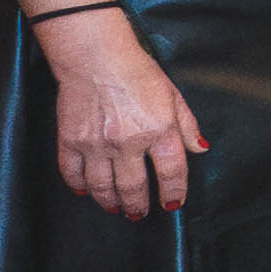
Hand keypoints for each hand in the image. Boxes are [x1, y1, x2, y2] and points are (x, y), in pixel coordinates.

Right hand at [37, 13, 205, 215]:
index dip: (173, 192)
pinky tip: (86, 191)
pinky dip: (79, 186)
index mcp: (159, 130)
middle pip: (134, 187)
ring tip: (117, 208)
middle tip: (139, 214)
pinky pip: (73, 173)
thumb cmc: (137, 72)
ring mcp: (97, 144)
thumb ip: (187, 125)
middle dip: (138, 206)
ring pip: (103, 187)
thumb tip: (200, 149)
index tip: (172, 204)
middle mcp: (128, 142)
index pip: (172, 172)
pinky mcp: (71, 140)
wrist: (96, 57)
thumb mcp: (173, 95)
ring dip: (111, 202)